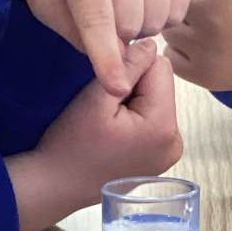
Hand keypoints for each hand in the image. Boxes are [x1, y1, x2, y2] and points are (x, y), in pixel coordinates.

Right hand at [6, 41, 182, 230]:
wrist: (55, 186)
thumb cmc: (70, 145)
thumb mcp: (96, 98)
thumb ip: (127, 66)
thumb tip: (150, 43)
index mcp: (163, 127)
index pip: (160, 67)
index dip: (130, 68)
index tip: (105, 89)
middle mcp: (175, 142)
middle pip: (162, 86)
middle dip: (135, 87)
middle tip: (103, 109)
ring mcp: (169, 154)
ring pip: (157, 102)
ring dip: (134, 102)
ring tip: (107, 123)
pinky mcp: (159, 160)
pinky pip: (153, 122)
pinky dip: (135, 120)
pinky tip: (113, 134)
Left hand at [24, 0, 191, 94]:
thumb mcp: (45, 6)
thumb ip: (76, 33)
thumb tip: (119, 64)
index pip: (97, 16)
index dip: (106, 58)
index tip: (116, 89)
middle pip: (130, 22)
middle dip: (116, 38)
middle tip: (102, 24)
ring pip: (156, 19)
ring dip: (138, 29)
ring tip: (121, 11)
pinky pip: (178, 11)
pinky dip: (161, 20)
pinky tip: (143, 4)